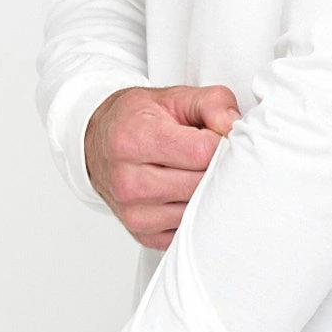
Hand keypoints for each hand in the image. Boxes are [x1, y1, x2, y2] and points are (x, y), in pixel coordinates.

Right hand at [85, 83, 240, 247]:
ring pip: (199, 210)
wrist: (98, 144)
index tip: (216, 136)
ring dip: (207, 192)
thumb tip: (233, 126)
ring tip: (195, 171)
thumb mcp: (173, 97)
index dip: (220, 142)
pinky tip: (186, 192)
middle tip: (210, 154)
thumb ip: (211, 103)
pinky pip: (189, 228)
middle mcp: (128, 181)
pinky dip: (195, 212)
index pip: (203, 152)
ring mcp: (134, 212)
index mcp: (133, 140)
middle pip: (202, 183)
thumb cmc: (136, 120)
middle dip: (216, 167)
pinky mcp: (143, 233)